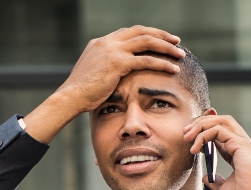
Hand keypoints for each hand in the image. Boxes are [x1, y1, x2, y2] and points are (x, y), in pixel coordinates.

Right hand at [22, 26, 183, 143]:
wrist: (70, 97)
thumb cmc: (80, 92)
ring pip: (147, 42)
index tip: (160, 40)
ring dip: (166, 47)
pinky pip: (146, 60)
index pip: (129, 32)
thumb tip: (114, 74)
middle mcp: (107, 42)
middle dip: (161, 35)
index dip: (147, 35)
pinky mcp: (118, 62)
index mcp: (101, 42)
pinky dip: (162, 63)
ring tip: (180, 53)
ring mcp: (113, 50)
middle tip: (176, 41)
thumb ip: (104, 67)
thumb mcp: (92, 74)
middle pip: (141, 31)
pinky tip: (172, 68)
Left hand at [183, 115, 250, 189]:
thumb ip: (216, 181)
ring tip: (187, 136)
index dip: (205, 133)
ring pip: (221, 121)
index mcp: (240, 153)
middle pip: (222, 121)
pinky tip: (195, 147)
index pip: (222, 133)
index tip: (191, 144)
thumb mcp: (224, 189)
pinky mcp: (241, 145)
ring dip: (201, 125)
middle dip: (201, 123)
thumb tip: (206, 178)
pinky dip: (204, 135)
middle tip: (185, 134)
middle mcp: (243, 145)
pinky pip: (218, 130)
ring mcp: (244, 143)